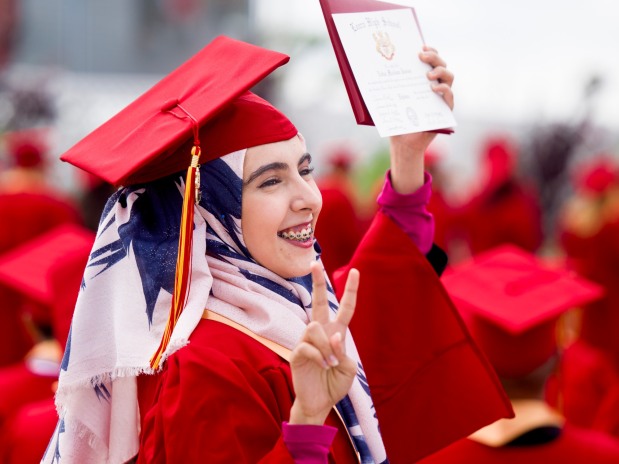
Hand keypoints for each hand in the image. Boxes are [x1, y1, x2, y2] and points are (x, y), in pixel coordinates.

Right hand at [288, 262, 358, 424]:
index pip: (345, 308)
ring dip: (326, 346)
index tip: (355, 271)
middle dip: (318, 282)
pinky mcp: (297, 352)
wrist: (319, 403)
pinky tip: (322, 366)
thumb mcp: (348, 368)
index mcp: (336, 333)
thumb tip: (333, 336)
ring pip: (315, 327)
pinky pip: (307, 345)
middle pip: (320, 302)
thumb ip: (343, 350)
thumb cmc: (334, 384)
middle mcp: (321, 332)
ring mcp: (307, 341)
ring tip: (330, 364)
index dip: (351, 290)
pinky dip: (319, 356)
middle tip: (315, 262)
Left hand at [389, 45, 454, 193]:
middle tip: (422, 55)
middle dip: (434, 57)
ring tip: (427, 75)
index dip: (429, 50)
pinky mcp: (445, 111)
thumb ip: (380, 87)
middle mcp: (435, 86)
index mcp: (422, 81)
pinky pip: (450, 97)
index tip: (420, 46)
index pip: (431, 60)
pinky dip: (444, 91)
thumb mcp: (386, 100)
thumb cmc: (394, 120)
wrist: (402, 143)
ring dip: (440, 72)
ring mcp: (442, 98)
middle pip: (441, 64)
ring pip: (449, 77)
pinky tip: (433, 89)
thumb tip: (358, 73)